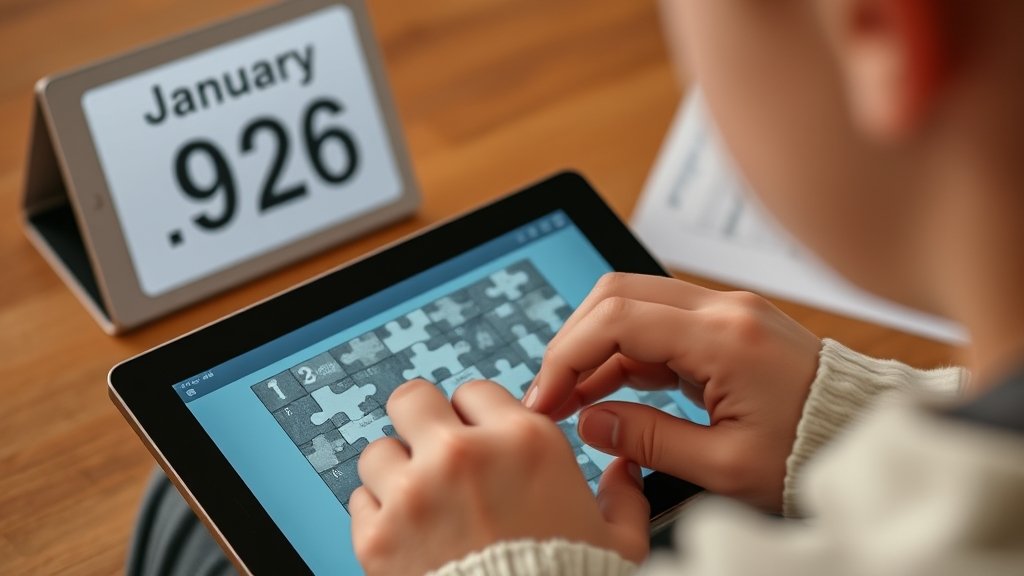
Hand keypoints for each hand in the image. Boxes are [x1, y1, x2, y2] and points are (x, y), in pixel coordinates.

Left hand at [350, 379, 649, 575]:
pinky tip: (403, 533)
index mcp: (524, 441)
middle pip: (412, 399)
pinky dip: (377, 514)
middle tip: (431, 453)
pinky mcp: (378, 536)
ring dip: (395, 472)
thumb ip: (624, 494)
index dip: (474, 418)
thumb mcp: (620, 541)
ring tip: (416, 501)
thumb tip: (625, 467)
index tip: (476, 441)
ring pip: (379, 450)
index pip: (473, 391)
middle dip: (421, 424)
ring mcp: (414, 493)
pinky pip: (359, 500)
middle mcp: (464, 454)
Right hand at [524, 273, 820, 511]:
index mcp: (725, 337)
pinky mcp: (727, 324)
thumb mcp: (726, 466)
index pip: (617, 319)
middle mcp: (724, 308)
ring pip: (634, 302)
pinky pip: (659, 323)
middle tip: (552, 392)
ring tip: (572, 398)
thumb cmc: (813, 453)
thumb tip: (588, 421)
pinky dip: (625, 351)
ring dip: (595, 345)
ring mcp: (726, 310)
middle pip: (617, 293)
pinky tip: (607, 390)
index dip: (568, 355)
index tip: (546, 396)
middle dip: (573, 340)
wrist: (866, 436)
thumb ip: (649, 440)